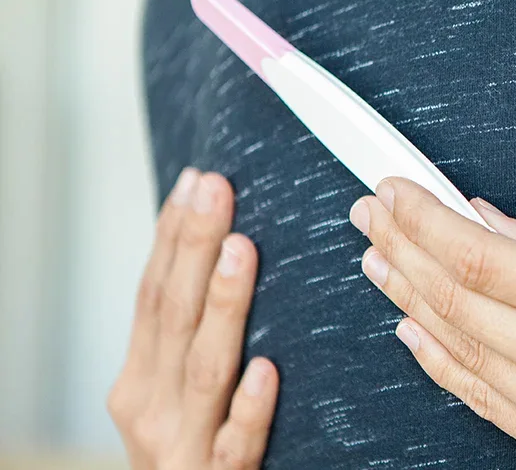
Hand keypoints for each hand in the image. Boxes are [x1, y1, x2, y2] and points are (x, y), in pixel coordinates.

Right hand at [108, 168, 278, 469]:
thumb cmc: (189, 453)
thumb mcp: (171, 393)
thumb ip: (186, 337)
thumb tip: (215, 248)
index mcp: (138, 381)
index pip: (152, 296)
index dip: (172, 238)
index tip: (196, 181)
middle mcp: (150, 409)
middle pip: (173, 316)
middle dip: (193, 248)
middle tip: (218, 189)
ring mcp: (181, 447)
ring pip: (204, 369)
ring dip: (224, 306)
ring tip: (241, 250)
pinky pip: (237, 442)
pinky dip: (250, 406)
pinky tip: (268, 368)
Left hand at [349, 178, 515, 468]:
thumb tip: (491, 223)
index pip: (479, 254)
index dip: (423, 218)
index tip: (391, 189)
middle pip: (455, 300)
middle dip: (401, 250)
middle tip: (367, 215)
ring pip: (458, 351)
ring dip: (408, 301)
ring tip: (377, 260)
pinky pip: (483, 400)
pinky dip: (442, 361)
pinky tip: (415, 329)